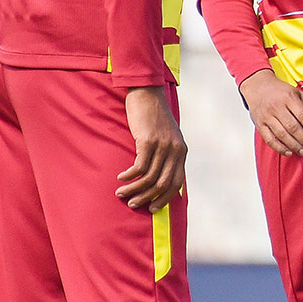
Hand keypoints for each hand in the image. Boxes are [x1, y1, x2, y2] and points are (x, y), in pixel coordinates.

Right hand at [116, 86, 186, 210]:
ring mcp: (162, 145)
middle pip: (162, 184)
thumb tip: (158, 177)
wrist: (147, 93)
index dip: (164, 198)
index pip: (176, 183)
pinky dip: (129, 175)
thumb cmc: (153, 117)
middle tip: (133, 204)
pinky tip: (121, 178)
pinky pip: (139, 166)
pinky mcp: (148, 140)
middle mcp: (175, 150)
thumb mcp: (167, 136)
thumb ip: (167, 155)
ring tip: (121, 193)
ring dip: (133, 188)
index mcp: (181, 152)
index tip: (152, 208)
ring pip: (149, 177)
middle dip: (147, 197)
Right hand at [238, 69, 302, 156]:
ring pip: (281, 135)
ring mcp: (266, 116)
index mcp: (288, 98)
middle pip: (292, 127)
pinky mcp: (259, 124)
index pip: (302, 115)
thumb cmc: (280, 91)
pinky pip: (269, 139)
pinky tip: (288, 153)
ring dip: (294, 146)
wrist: (257, 86)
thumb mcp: (298, 94)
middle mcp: (276, 107)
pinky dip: (279, 148)